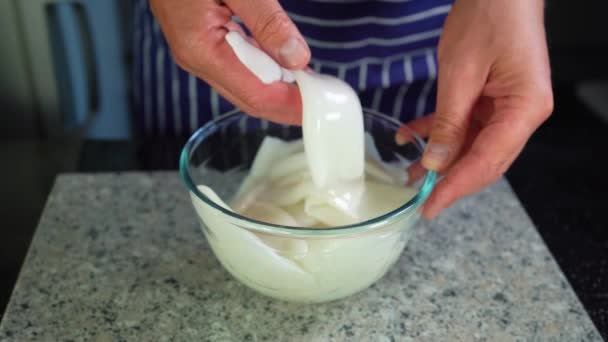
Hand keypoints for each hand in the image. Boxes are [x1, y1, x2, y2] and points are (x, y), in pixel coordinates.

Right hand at [149, 0, 309, 123]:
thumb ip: (267, 22)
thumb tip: (296, 58)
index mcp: (201, 49)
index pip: (256, 95)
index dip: (291, 105)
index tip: (320, 104)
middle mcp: (197, 58)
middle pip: (250, 98)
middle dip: (287, 103)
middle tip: (321, 97)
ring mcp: (198, 51)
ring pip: (245, 84)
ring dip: (278, 87)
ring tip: (309, 83)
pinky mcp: (202, 40)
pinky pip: (238, 66)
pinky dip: (265, 68)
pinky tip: (284, 64)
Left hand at [396, 0, 552, 218]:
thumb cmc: (489, 17)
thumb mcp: (460, 74)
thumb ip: (449, 122)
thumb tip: (437, 162)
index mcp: (524, 110)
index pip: (486, 162)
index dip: (456, 188)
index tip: (430, 207)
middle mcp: (522, 114)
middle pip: (484, 160)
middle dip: (450, 179)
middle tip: (420, 198)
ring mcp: (510, 106)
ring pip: (472, 146)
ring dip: (441, 158)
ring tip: (410, 172)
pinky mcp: (494, 98)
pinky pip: (466, 124)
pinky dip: (439, 131)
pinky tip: (411, 136)